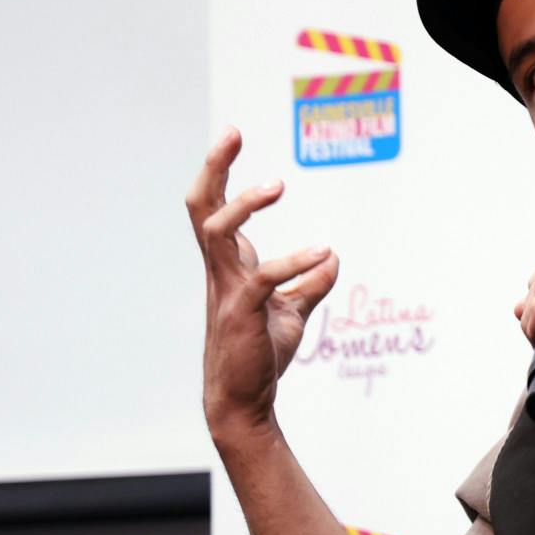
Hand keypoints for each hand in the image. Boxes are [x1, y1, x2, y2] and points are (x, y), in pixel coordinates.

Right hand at [186, 127, 339, 445]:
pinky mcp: (243, 314)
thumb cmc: (260, 354)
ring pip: (218, 232)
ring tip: (276, 185)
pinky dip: (295, 263)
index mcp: (228, 266)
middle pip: (202, 207)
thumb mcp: (291, 312)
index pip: (215, 209)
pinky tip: (323, 257)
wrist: (244, 400)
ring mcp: (228, 291)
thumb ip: (310, 284)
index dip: (220, 171)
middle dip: (213, 167)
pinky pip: (263, 278)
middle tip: (231, 134)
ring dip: (244, 204)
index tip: (232, 135)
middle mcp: (220, 272)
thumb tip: (332, 258)